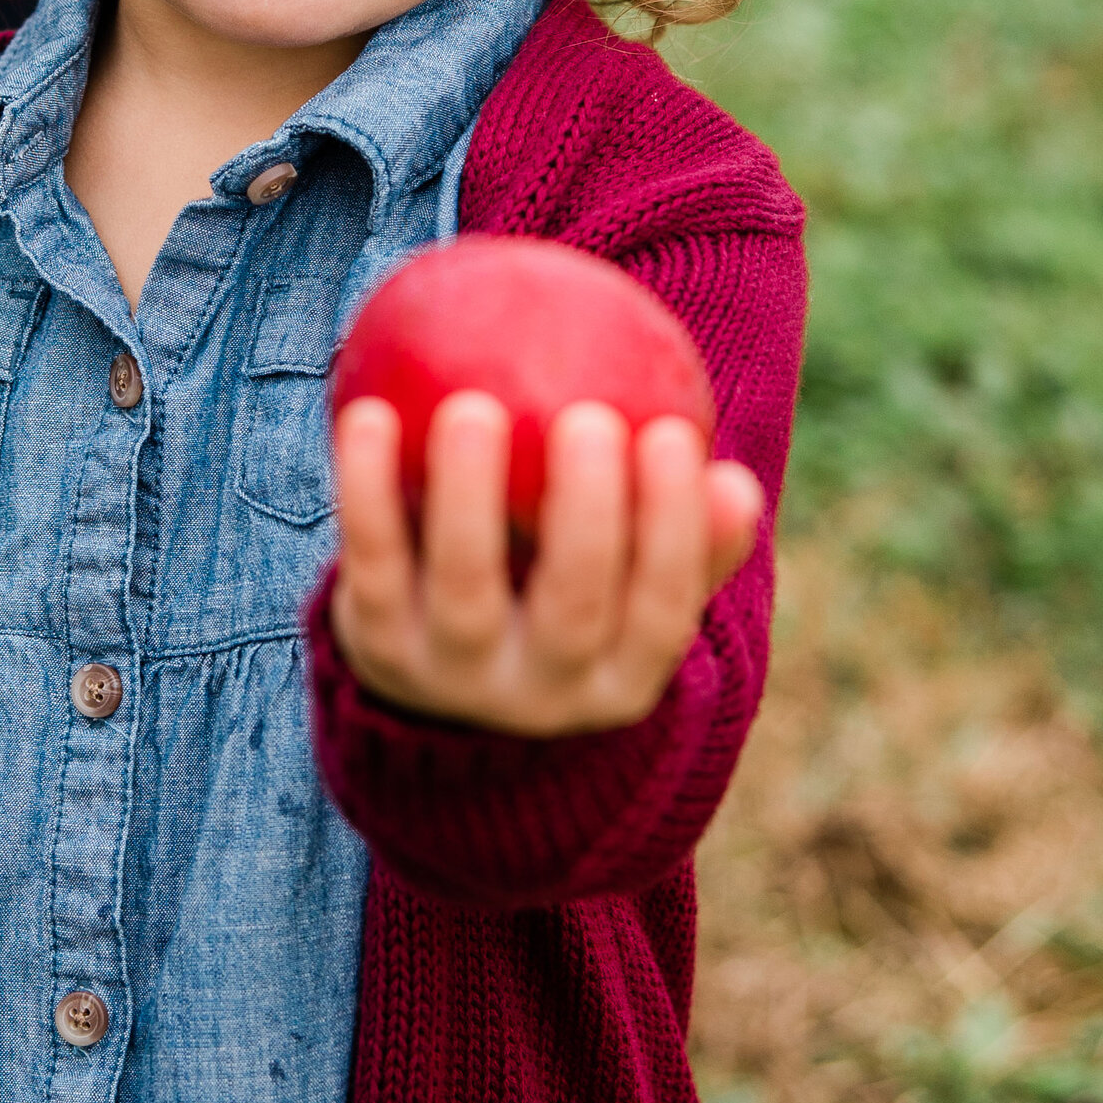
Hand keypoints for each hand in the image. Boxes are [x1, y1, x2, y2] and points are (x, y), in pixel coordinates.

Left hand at [331, 393, 763, 738]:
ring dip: (469, 496)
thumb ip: (688, 534)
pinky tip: (370, 414)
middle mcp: (539, 693)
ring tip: (473, 408)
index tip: (672, 433)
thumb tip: (734, 481)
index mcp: (621, 682)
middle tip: (591, 418)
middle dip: (587, 517)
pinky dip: (368, 490)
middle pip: (571, 608)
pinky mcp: (375, 648)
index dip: (675, 532)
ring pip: (464, 587)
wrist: (444, 681)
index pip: (662, 613)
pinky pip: (371, 561)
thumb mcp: (636, 585)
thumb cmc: (570, 595)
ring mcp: (451, 675)